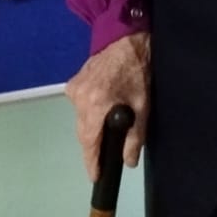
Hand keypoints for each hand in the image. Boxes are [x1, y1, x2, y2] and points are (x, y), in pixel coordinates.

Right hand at [65, 32, 150, 182]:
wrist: (125, 38)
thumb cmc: (137, 71)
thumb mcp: (143, 105)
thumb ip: (135, 136)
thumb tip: (128, 161)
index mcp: (95, 105)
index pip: (89, 143)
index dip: (92, 163)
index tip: (95, 177)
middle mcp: (79, 99)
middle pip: (83, 133)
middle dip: (93, 146)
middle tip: (104, 158)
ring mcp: (74, 89)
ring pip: (81, 119)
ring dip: (92, 127)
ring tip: (107, 130)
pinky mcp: (74, 82)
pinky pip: (79, 105)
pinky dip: (89, 111)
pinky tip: (102, 107)